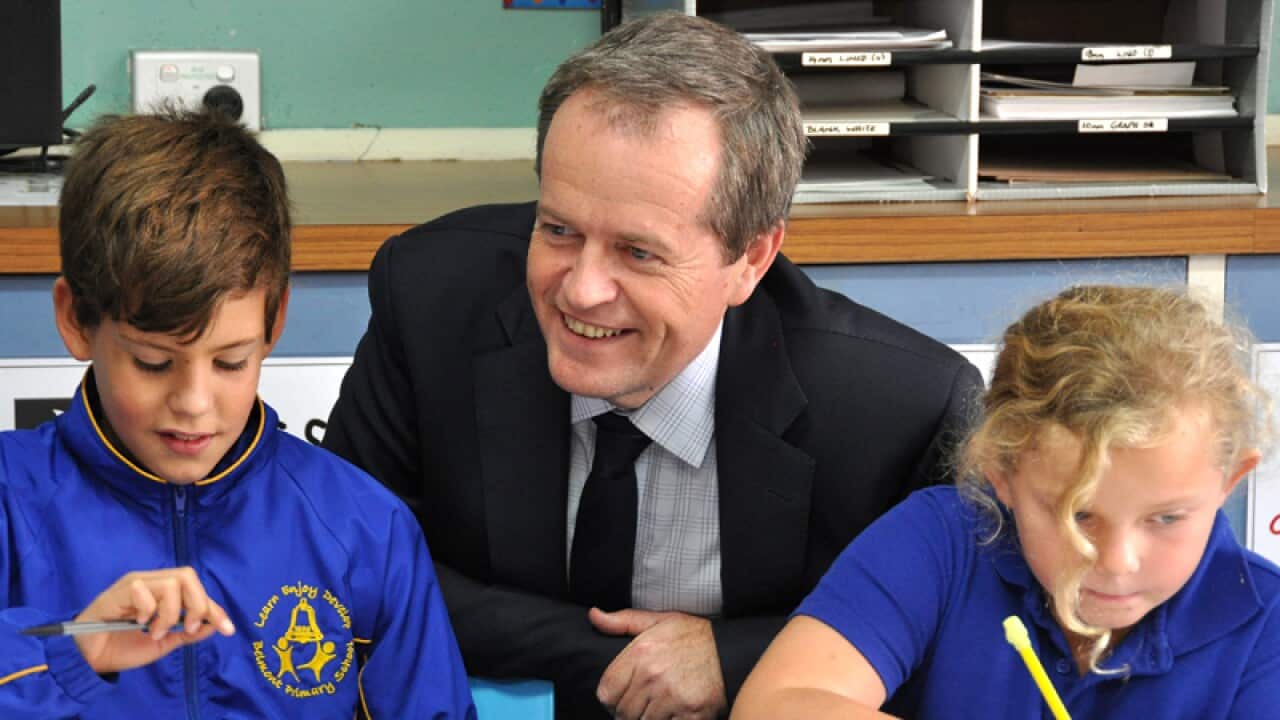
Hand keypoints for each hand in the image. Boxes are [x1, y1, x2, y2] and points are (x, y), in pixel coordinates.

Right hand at [73, 567, 235, 673]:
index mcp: (164, 592)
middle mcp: (151, 581)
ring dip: (170, 612)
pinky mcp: (119, 590)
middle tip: (187, 628)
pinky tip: (139, 623)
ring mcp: (135, 583)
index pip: (197, 591)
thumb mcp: (163, 643)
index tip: (228, 629)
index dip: (214, 609)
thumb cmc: (123, 647)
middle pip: (188, 576)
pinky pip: (144, 590)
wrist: (91, 658)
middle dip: (197, 604)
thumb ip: (187, 633)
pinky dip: (148, 610)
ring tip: (156, 630)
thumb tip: (214, 625)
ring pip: (171, 583)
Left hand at [592, 608, 726, 719]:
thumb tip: (593, 615)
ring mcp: (673, 696)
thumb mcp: (658, 621)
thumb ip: (623, 621)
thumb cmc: (693, 636)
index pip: (606, 690)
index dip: (611, 698)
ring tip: (659, 708)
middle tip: (642, 705)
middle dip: (629, 711)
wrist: (730, 650)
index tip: (620, 698)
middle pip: (623, 712)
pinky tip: (674, 713)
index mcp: (641, 653)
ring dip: (649, 719)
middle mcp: (654, 676)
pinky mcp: (692, 713)